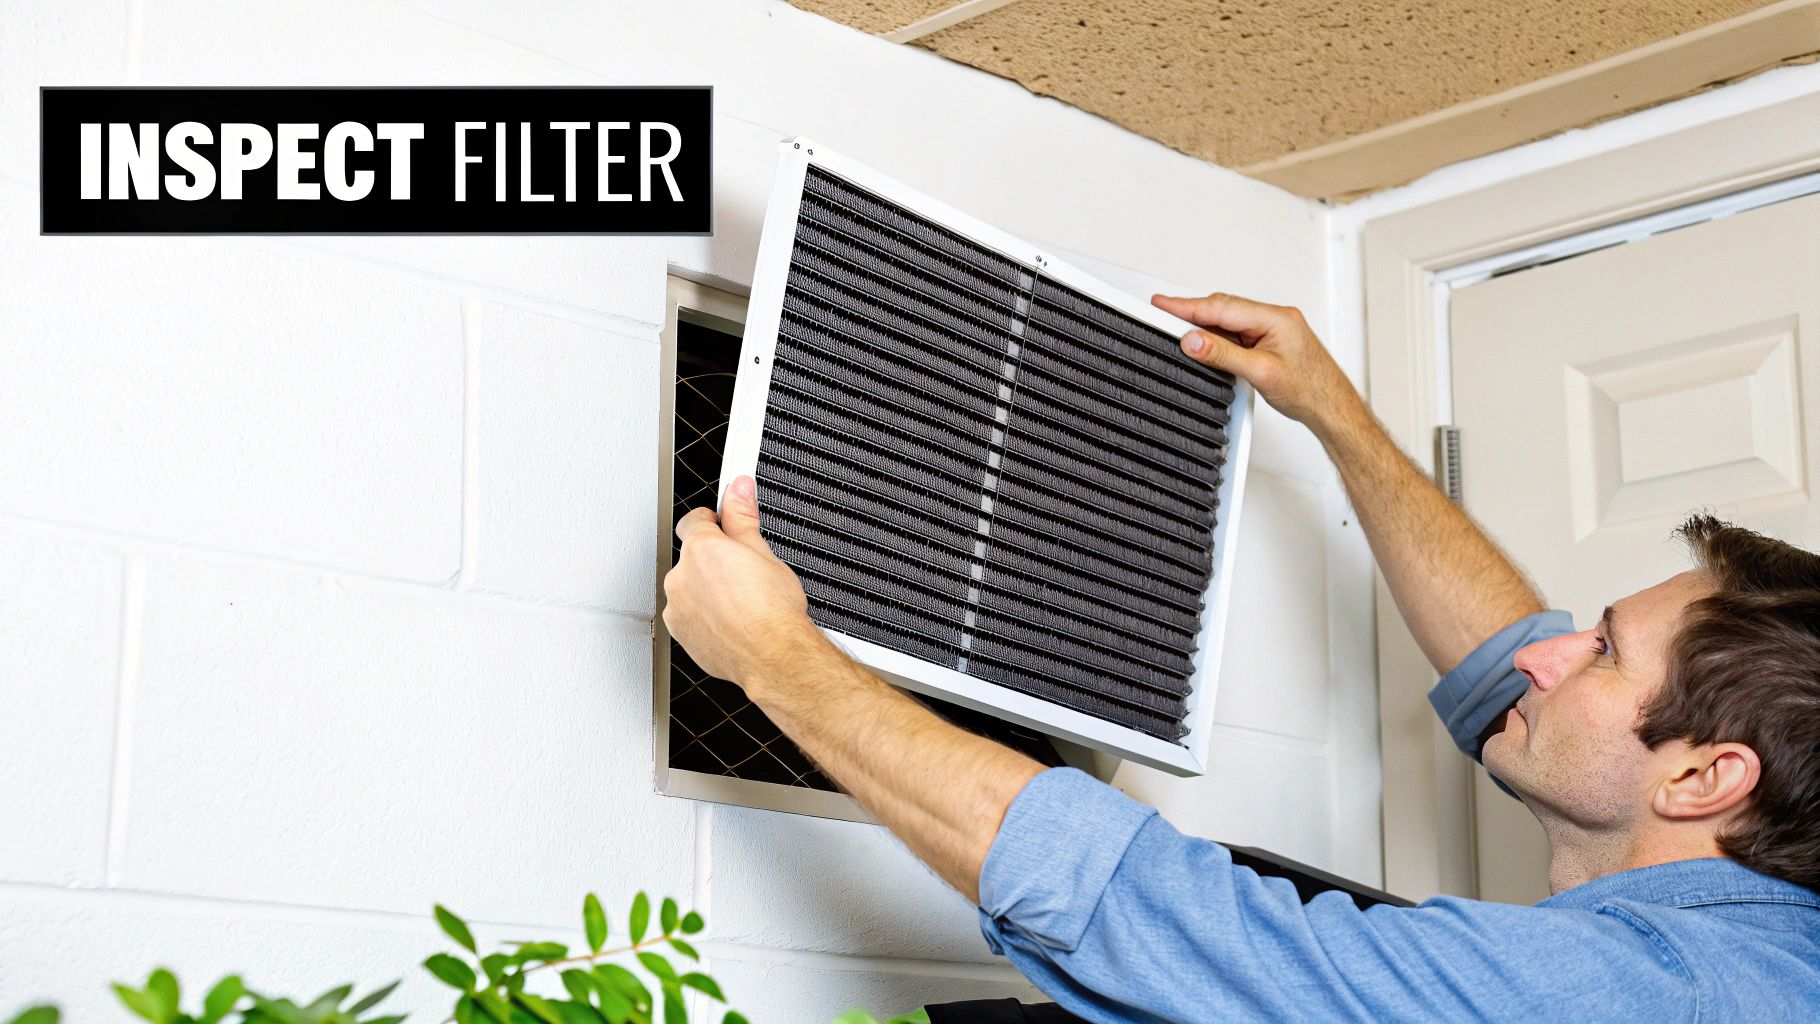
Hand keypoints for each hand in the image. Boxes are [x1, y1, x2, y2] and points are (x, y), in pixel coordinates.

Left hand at [664, 475, 819, 688]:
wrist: (775, 657)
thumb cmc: (773, 613)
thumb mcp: (764, 553)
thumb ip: (743, 517)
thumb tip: (739, 489)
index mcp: (701, 550)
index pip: (694, 521)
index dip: (712, 523)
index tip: (724, 528)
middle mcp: (681, 577)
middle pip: (692, 557)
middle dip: (713, 562)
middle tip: (742, 573)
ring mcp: (678, 608)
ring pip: (690, 588)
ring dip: (707, 591)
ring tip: (740, 602)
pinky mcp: (681, 634)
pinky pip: (689, 616)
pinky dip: (705, 617)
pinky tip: (732, 622)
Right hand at [1151, 291, 1364, 435]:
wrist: (1332, 407)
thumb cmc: (1310, 390)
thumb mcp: (1261, 373)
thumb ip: (1223, 354)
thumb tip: (1194, 340)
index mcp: (1276, 318)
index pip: (1222, 307)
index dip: (1187, 306)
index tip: (1163, 304)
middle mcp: (1275, 318)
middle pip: (1222, 309)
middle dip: (1191, 313)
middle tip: (1162, 315)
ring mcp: (1273, 328)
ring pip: (1228, 320)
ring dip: (1205, 327)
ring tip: (1180, 333)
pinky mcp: (1270, 339)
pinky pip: (1237, 332)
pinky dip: (1219, 337)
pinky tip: (1206, 345)